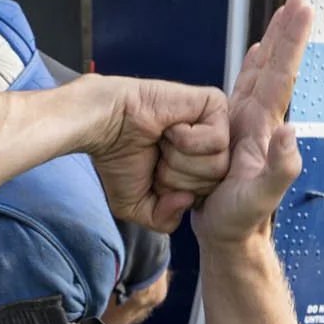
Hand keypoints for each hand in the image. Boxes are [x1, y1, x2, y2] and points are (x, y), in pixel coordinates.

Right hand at [77, 75, 230, 231]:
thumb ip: (165, 220)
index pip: (207, 198)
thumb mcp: (137, 208)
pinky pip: (218, 139)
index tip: (154, 174)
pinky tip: (171, 127)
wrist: (105, 127)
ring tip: (163, 141)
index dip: (176, 194)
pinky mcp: (215, 103)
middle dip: (178, 177)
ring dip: (180, 159)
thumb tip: (187, 199)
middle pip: (215, 183)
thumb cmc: (117, 159)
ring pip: (218, 164)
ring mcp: (215, 124)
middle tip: (157, 155)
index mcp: (197, 168)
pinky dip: (187, 140)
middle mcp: (209, 148)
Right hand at [194, 0, 315, 247]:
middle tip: (300, 0)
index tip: (301, 9)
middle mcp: (258, 121)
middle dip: (286, 34)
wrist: (231, 237)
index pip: (282, 76)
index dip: (290, 42)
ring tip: (280, 18)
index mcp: (264, 127)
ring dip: (272, 45)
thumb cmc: (242, 220)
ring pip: (260, 75)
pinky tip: (254, 59)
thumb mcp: (260, 197)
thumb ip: (280, 168)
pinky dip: (250, 69)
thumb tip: (291, 132)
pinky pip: (241, 91)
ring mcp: (245, 126)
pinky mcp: (229, 134)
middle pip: (275, 68)